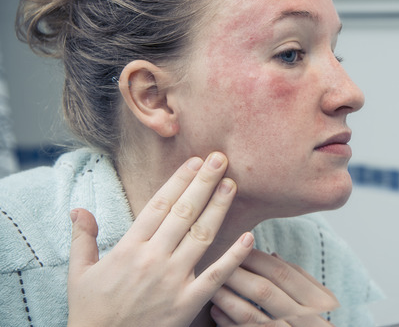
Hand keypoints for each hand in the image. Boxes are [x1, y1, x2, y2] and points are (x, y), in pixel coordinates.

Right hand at [67, 152, 254, 326]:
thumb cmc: (91, 312)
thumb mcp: (80, 274)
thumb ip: (83, 238)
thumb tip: (78, 209)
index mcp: (128, 249)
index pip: (158, 206)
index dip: (179, 181)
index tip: (194, 161)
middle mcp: (152, 259)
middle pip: (183, 213)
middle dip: (203, 183)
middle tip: (220, 159)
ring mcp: (172, 281)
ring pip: (201, 236)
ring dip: (219, 208)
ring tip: (232, 185)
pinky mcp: (187, 303)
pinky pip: (216, 276)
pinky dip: (234, 257)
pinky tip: (249, 237)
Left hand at [210, 251, 338, 325]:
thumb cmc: (313, 324)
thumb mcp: (318, 304)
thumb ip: (299, 280)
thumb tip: (274, 255)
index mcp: (315, 302)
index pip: (284, 274)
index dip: (259, 259)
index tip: (239, 247)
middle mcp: (302, 319)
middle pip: (265, 292)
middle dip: (238, 275)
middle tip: (215, 262)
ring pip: (250, 315)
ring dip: (227, 299)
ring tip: (212, 286)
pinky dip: (228, 323)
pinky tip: (216, 312)